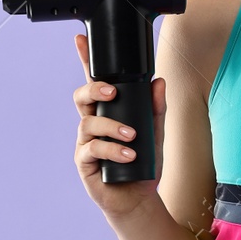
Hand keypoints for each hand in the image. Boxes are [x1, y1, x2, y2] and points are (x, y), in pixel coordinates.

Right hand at [72, 33, 164, 218]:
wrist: (139, 199)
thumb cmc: (143, 164)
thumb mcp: (156, 133)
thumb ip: (157, 108)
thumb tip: (159, 82)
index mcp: (108, 112)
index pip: (94, 82)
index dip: (86, 61)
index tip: (82, 40)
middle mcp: (93, 124)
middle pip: (81, 97)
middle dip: (94, 89)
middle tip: (112, 92)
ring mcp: (86, 143)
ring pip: (87, 123)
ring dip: (111, 127)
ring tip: (132, 137)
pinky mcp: (85, 162)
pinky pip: (92, 149)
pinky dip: (111, 150)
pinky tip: (128, 154)